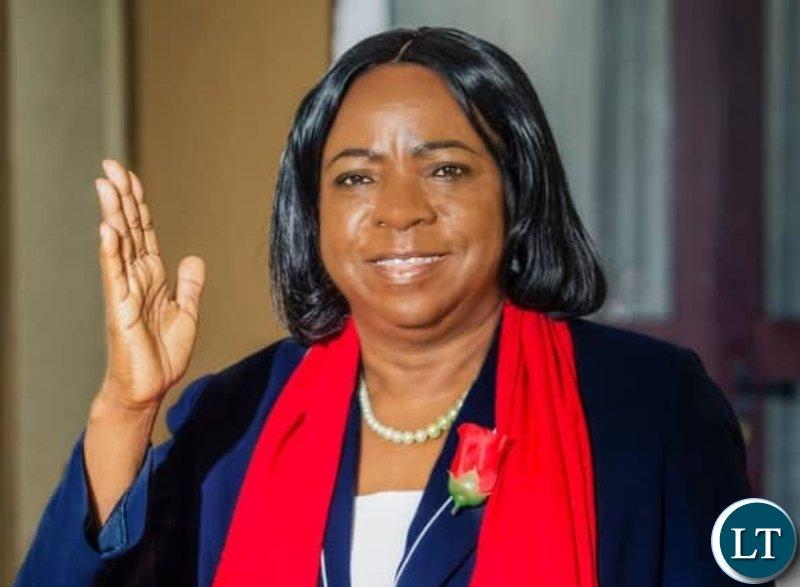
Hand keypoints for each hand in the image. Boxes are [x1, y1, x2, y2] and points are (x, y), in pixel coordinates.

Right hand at [95, 159, 204, 409]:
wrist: (150, 387)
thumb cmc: (163, 354)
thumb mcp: (187, 314)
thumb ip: (190, 286)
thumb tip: (193, 258)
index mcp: (153, 277)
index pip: (144, 232)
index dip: (138, 204)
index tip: (129, 176)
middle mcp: (136, 278)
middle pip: (129, 230)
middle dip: (121, 198)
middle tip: (110, 166)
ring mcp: (125, 291)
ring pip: (118, 245)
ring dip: (112, 215)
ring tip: (105, 185)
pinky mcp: (119, 309)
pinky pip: (114, 275)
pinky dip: (111, 252)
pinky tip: (107, 229)